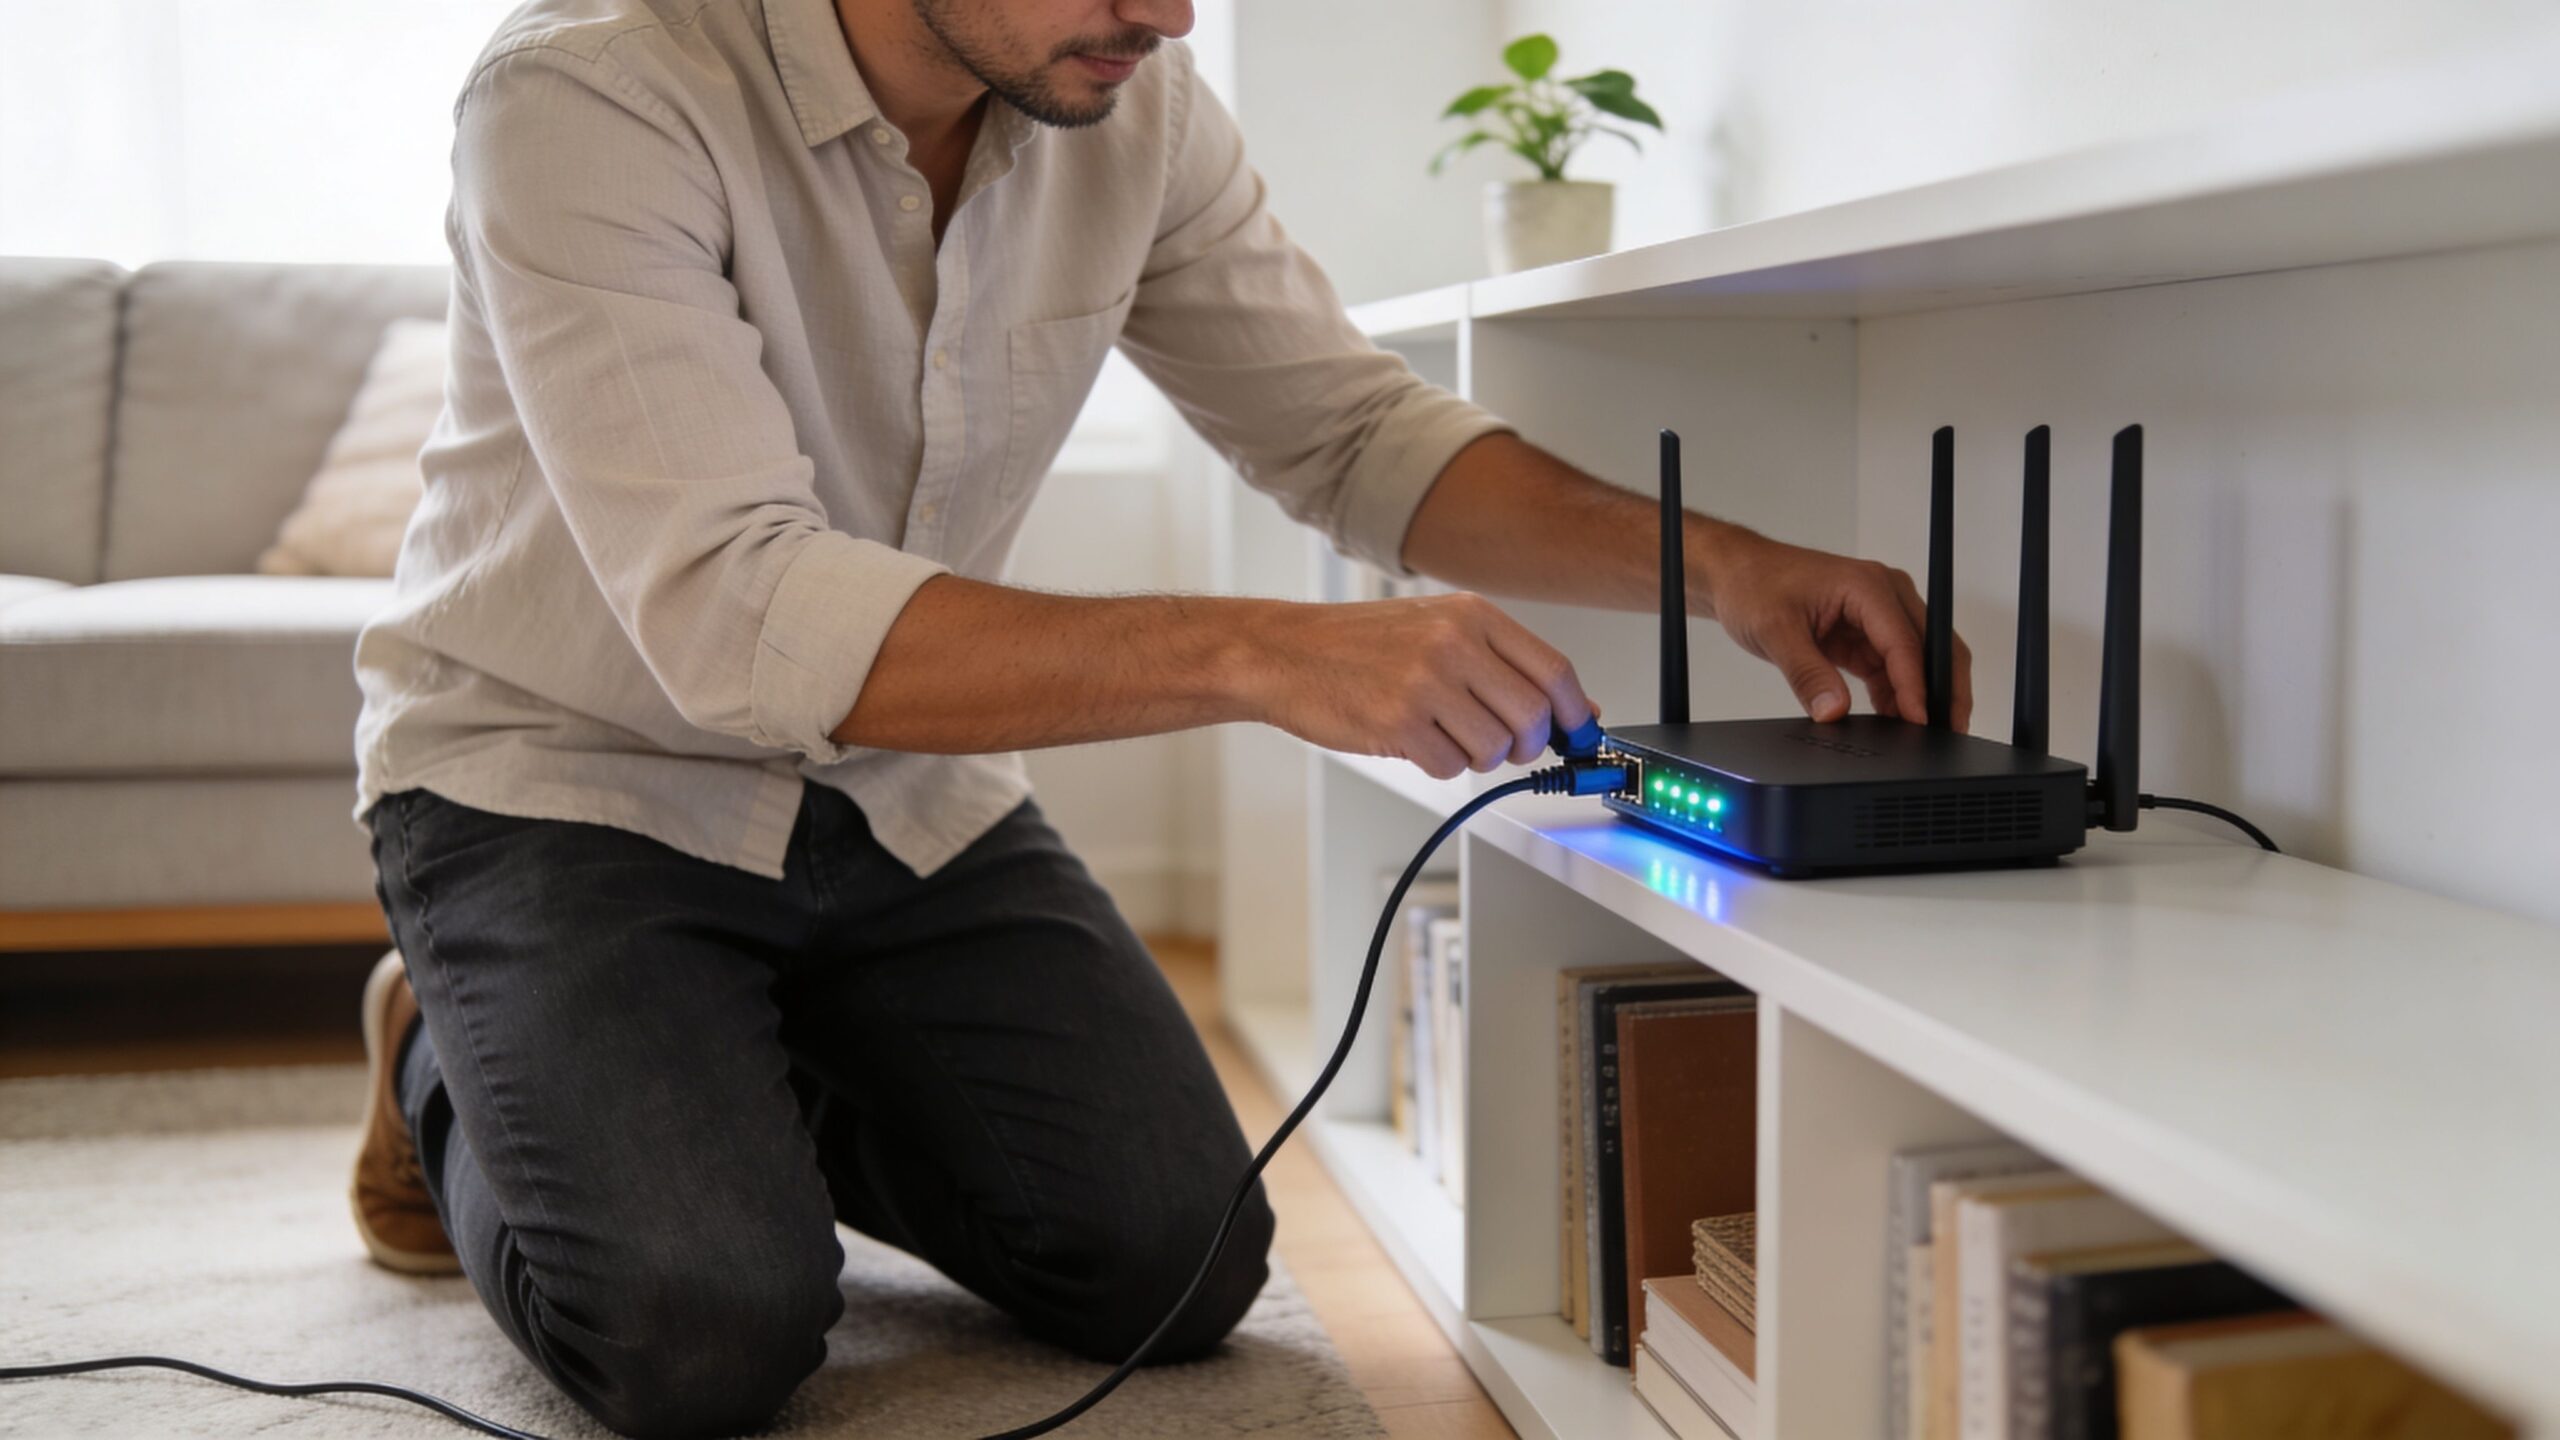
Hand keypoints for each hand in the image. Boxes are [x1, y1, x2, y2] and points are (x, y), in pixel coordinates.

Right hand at [1244, 593, 1597, 780]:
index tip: (1576, 734)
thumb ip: (1504, 661)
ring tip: (1444, 735)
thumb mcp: (1437, 628)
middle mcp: (1453, 642)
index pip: (1554, 671)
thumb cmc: (1357, 643)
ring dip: (1477, 757)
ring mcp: (1425, 682)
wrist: (1283, 652)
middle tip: (1503, 745)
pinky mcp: (1398, 722)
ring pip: (1495, 749)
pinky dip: (1439, 765)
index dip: (1573, 713)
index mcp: (1470, 615)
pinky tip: (1413, 741)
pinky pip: (1451, 768)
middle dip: (1526, 745)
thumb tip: (1576, 709)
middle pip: (1532, 717)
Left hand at [1700, 526, 1971, 729]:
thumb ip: (1806, 673)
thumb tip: (1833, 711)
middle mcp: (1884, 595)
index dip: (1917, 685)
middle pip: (1933, 646)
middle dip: (1945, 691)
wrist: (1737, 574)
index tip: (1921, 721)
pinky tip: (1893, 721)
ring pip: (1919, 660)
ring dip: (1921, 696)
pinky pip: (1893, 667)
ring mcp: (1879, 614)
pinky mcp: (1867, 633)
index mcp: (1868, 586)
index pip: (1906, 641)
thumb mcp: (1775, 630)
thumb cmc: (1754, 584)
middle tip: (1949, 733)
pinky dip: (1897, 693)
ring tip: (1920, 737)